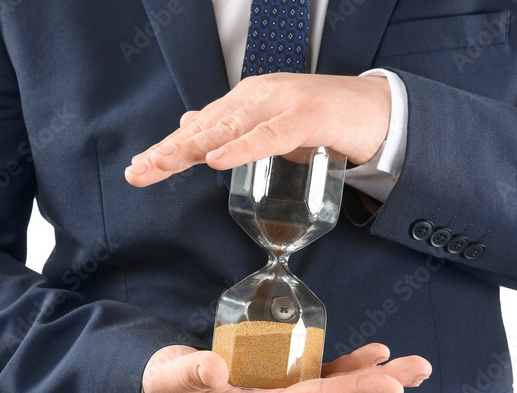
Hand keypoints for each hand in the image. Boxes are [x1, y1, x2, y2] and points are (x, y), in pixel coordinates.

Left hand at [124, 73, 391, 186]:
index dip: (167, 148)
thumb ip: (234, 129)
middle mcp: (257, 97)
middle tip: (138, 172)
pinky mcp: (307, 117)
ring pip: (229, 128)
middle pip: (205, 127)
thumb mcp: (271, 125)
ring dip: (193, 148)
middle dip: (169, 151)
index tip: (137, 170)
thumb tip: (191, 130)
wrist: (378, 111)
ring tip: (163, 164)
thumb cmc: (325, 120)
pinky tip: (217, 160)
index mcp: (246, 100)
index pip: (199, 127)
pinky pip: (269, 136)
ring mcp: (282, 104)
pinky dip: (242, 148)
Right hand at [141, 343, 430, 392]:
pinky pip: (326, 383)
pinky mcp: (285, 389)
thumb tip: (215, 367)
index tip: (390, 385)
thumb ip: (191, 372)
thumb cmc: (169, 392)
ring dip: (376, 380)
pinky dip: (352, 370)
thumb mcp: (171, 381)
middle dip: (381, 387)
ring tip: (412, 366)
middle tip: (418, 370)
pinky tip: (374, 356)